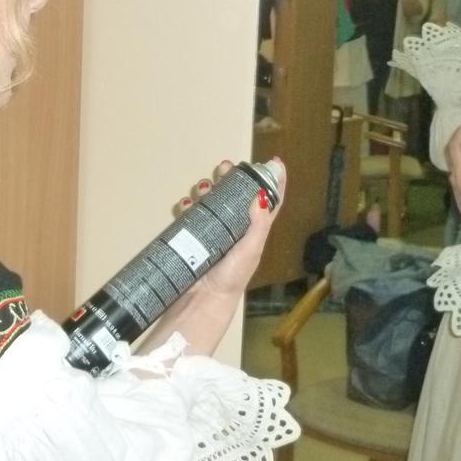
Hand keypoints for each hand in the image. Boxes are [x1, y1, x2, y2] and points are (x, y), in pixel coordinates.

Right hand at [191, 158, 286, 299]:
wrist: (204, 298)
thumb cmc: (232, 276)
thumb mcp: (250, 250)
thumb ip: (258, 224)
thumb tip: (261, 194)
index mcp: (255, 229)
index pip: (270, 201)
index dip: (274, 182)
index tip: (274, 161)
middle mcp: (236, 226)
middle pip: (237, 194)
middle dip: (231, 177)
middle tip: (224, 167)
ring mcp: (215, 230)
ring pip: (213, 199)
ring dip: (207, 187)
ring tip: (201, 187)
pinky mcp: (196, 235)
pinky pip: (192, 213)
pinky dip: (189, 204)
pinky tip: (186, 204)